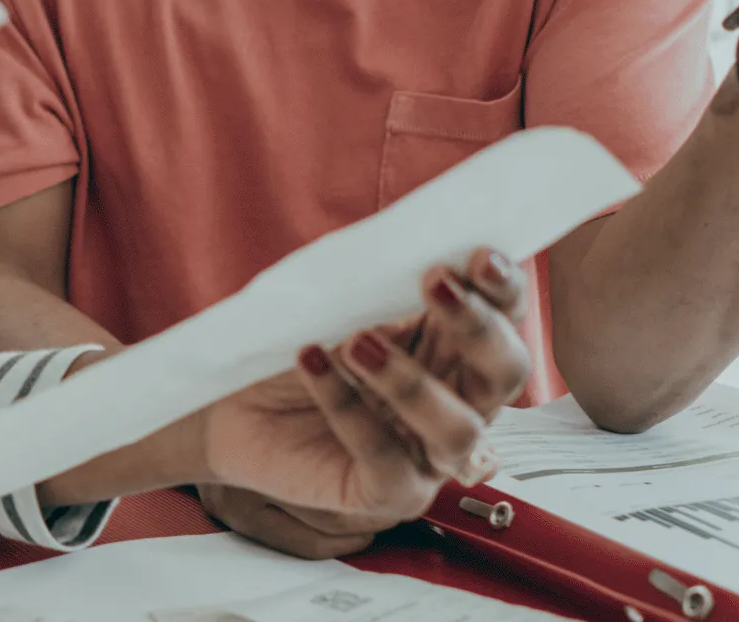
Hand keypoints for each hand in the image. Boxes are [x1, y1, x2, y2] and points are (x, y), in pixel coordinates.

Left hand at [196, 250, 531, 558]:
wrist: (231, 406)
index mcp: (453, 349)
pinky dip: (347, 407)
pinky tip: (311, 361)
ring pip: (459, 429)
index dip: (503, 289)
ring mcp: (427, 455)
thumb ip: (383, 286)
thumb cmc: (296, 349)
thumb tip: (416, 246)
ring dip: (413, 381)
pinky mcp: (385, 493)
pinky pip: (385, 458)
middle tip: (436, 283)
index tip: (480, 256)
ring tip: (356, 340)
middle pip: (506, 372)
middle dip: (479, 327)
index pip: (505, 318)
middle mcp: (457, 403)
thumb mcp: (339, 306)